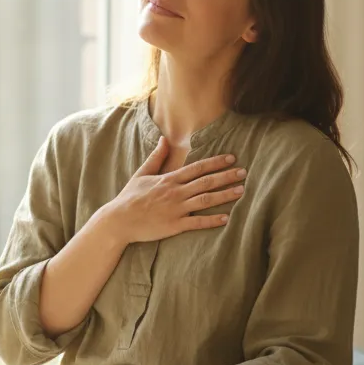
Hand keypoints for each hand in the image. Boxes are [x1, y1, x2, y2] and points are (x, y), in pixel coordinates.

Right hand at [102, 137, 245, 243]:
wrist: (119, 220)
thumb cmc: (130, 197)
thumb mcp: (142, 173)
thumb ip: (157, 156)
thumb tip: (165, 138)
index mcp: (169, 179)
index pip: (197, 167)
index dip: (216, 162)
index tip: (232, 158)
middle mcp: (175, 192)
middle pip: (206, 182)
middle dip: (226, 176)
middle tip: (244, 173)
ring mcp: (176, 209)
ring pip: (205, 200)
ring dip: (224, 195)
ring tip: (241, 191)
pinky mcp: (174, 226)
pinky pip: (197, 223)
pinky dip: (212, 221)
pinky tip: (226, 218)